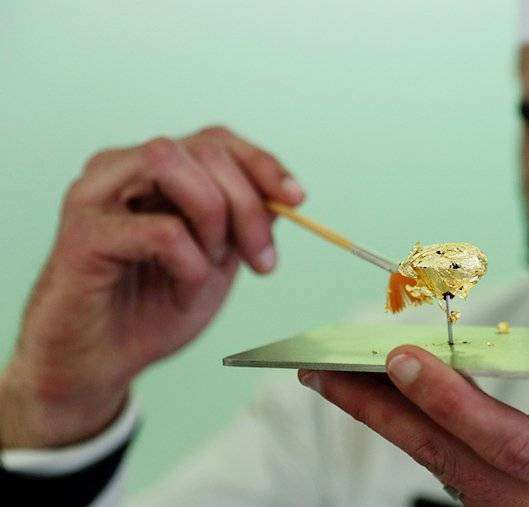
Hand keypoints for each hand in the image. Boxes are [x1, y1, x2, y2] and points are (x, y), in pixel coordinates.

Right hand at [0, 126, 302, 447]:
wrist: (100, 365)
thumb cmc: (153, 308)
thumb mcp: (217, 258)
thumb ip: (244, 220)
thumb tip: (285, 193)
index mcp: (152, 170)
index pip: (215, 139)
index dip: (262, 163)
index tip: (298, 200)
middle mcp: (119, 169)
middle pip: (204, 149)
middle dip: (249, 205)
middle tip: (263, 261)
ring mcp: (93, 195)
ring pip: (172, 164)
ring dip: (213, 219)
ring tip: (212, 266)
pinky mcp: (81, 234)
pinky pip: (161, 230)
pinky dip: (191, 263)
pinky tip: (185, 290)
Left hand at [298, 322, 528, 505]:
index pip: (509, 442)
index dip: (451, 401)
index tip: (402, 358)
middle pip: (447, 456)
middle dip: (380, 410)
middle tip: (319, 368)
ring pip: (436, 463)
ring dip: (381, 418)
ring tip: (329, 376)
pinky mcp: (506, 504)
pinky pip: (447, 464)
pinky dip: (408, 428)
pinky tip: (379, 397)